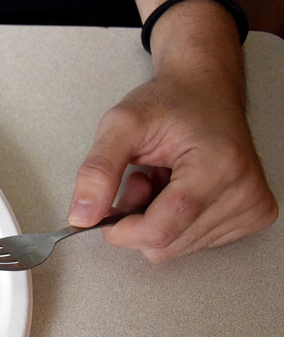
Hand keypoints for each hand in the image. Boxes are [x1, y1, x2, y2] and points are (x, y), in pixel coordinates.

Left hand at [67, 64, 277, 262]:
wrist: (205, 89)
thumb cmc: (171, 101)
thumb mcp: (121, 125)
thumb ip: (97, 171)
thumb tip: (82, 217)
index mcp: (218, 167)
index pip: (159, 232)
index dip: (121, 230)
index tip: (105, 209)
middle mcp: (244, 191)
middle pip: (166, 246)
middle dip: (137, 220)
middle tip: (140, 178)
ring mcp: (252, 206)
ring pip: (177, 247)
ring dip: (155, 220)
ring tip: (162, 179)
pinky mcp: (254, 215)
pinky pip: (195, 242)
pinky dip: (176, 222)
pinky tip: (179, 189)